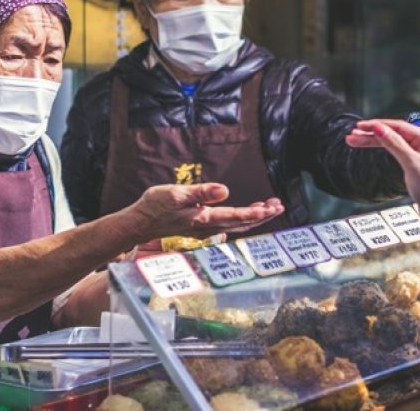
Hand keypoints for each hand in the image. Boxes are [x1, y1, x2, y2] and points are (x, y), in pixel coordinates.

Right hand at [126, 184, 283, 243]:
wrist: (140, 223)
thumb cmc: (155, 206)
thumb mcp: (176, 194)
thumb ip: (201, 193)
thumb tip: (225, 190)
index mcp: (203, 218)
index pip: (235, 216)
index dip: (255, 213)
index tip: (271, 208)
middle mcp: (208, 227)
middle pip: (241, 223)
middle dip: (262, 215)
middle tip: (279, 206)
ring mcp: (205, 229)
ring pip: (237, 225)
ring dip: (255, 217)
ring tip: (270, 207)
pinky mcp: (202, 227)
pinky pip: (229, 224)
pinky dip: (243, 218)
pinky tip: (249, 212)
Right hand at [347, 120, 419, 232]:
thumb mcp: (412, 164)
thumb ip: (394, 144)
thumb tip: (379, 128)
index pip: (398, 126)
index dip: (377, 125)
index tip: (359, 126)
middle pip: (393, 133)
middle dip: (371, 134)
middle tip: (351, 135)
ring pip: (392, 143)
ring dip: (373, 142)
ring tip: (353, 141)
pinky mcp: (416, 164)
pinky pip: (396, 152)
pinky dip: (382, 149)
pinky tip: (371, 146)